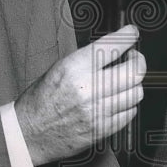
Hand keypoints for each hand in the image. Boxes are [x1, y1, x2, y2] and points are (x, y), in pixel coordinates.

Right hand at [15, 25, 145, 165]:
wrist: (28, 133)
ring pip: (136, 93)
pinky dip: (129, 104)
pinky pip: (130, 113)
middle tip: (133, 58)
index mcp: (74, 69)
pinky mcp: (102, 130)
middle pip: (133, 72)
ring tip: (125, 80)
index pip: (112, 47)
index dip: (127, 36)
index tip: (132, 32)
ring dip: (134, 83)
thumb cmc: (40, 100)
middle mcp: (88, 90)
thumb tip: (115, 49)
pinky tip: (119, 99)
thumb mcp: (59, 69)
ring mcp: (97, 112)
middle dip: (138, 61)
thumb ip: (87, 59)